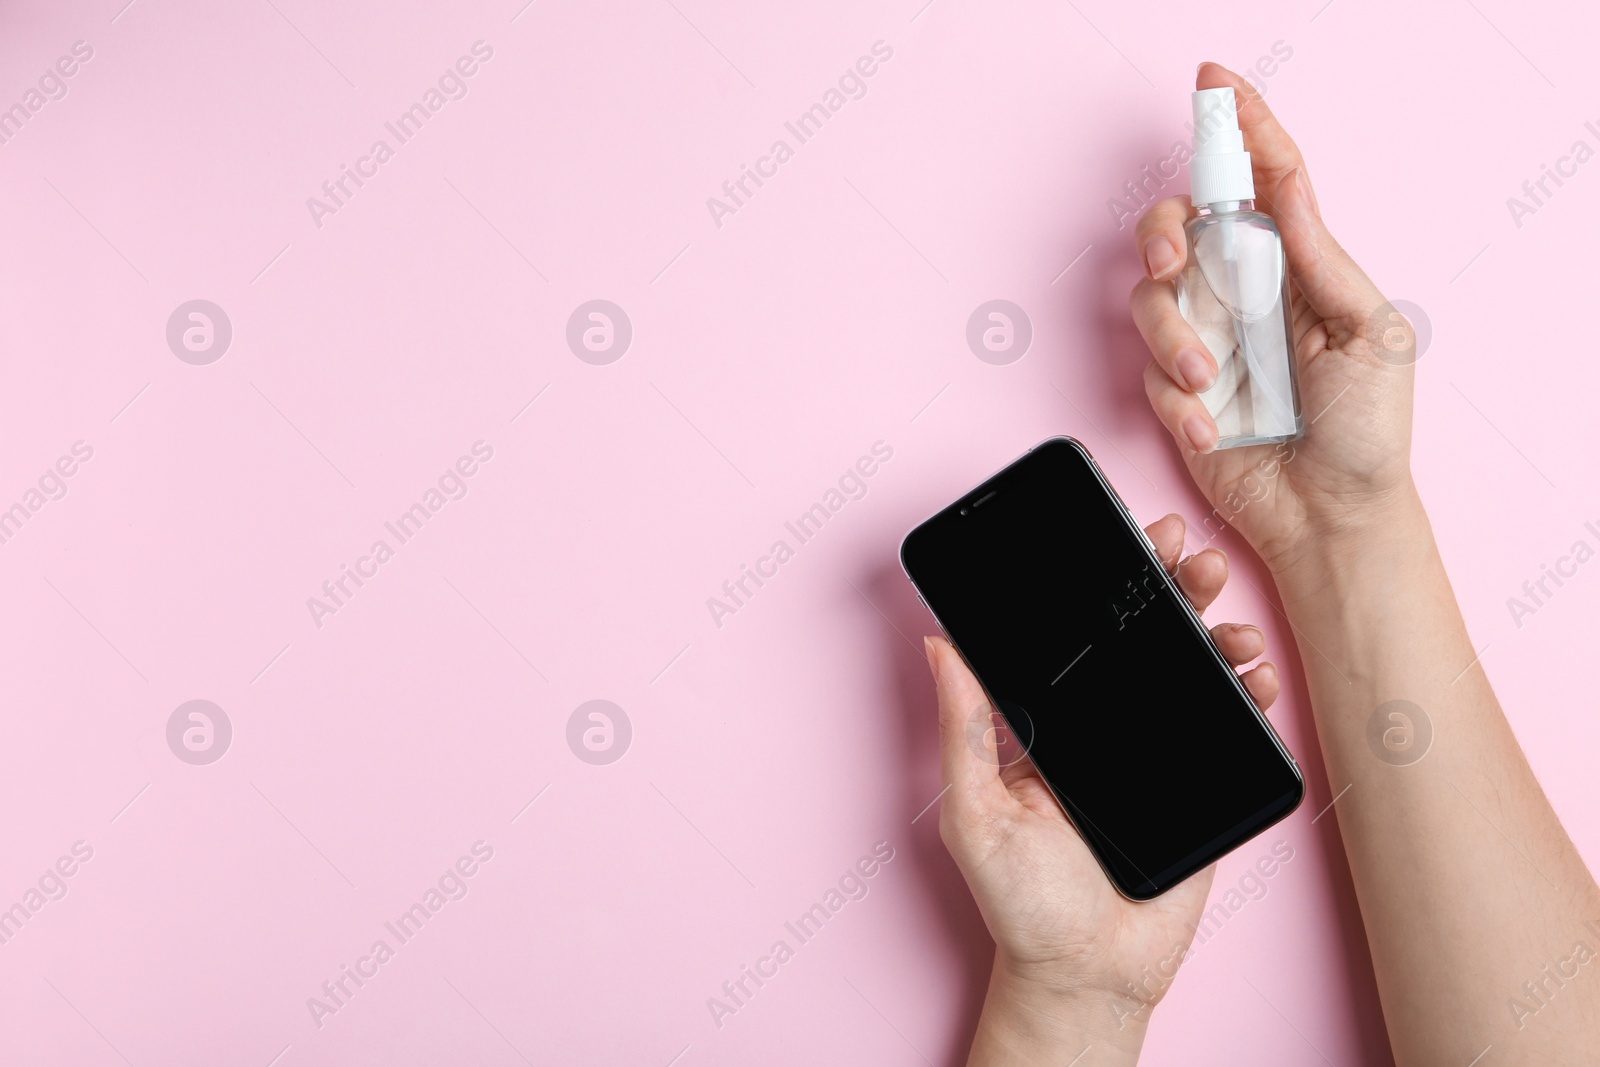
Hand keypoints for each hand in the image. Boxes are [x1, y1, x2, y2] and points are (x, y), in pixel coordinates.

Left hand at [930, 514, 1279, 1060]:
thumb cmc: (1020, 904)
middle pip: (1142, 640)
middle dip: (1169, 589)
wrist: (1088, 977)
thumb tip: (938, 646)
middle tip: (1186, 554)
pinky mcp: (1203, 786)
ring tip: (1225, 609)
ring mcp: (1157, 754)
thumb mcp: (975, 813)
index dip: (1102, 587)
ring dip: (1215, 630)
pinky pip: (1231, 729)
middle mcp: (1104, 730)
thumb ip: (963, 731)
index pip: (1077, 638)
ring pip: (1192, 674)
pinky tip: (1254, 672)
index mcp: (1049, 726)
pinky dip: (1250, 694)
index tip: (1124, 541)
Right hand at [1129, 62, 1417, 572]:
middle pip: (1179, 227)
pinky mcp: (1176, 394)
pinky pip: (1151, 375)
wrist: (1332, 516)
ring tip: (1212, 382)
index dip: (1239, 127)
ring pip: (1151, 299)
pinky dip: (1179, 404)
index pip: (1265, 181)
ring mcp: (1207, 342)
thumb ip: (1321, 257)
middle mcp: (1244, 295)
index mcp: (1297, 268)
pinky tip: (1215, 431)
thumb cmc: (1366, 430)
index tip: (1215, 83)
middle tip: (1177, 256)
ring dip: (1176, 338)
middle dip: (1164, 230)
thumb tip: (1284, 188)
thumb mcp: (1371, 331)